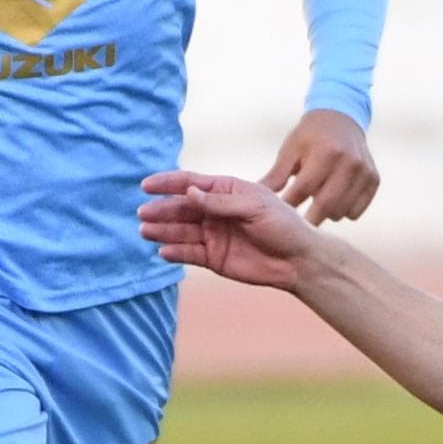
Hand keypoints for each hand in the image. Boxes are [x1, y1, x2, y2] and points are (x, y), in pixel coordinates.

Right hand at [139, 170, 329, 290]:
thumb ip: (221, 202)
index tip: (146, 186)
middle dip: (162, 210)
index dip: (167, 183)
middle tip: (144, 214)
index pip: (191, 183)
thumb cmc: (282, 225)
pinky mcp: (213, 257)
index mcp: (226, 191)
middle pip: (181, 208)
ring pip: (181, 231)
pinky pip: (189, 253)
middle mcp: (215, 211)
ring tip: (146, 231)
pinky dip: (176, 252)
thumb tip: (189, 193)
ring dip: (163, 230)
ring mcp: (212, 234)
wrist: (298, 260)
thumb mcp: (255, 208)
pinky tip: (164, 251)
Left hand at [265, 107, 378, 222]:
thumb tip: (253, 198)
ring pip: (342, 212)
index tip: (278, 216)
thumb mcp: (290, 150)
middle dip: (308, 219)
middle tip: (296, 224)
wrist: (342, 118)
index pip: (304, 189)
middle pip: (326, 205)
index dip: (289, 205)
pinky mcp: (374, 180)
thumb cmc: (310, 135)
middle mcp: (350, 162)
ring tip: (315, 205)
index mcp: (326, 152)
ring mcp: (365, 172)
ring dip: (326, 214)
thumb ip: (276, 176)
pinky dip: (343, 211)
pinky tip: (333, 201)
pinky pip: (356, 211)